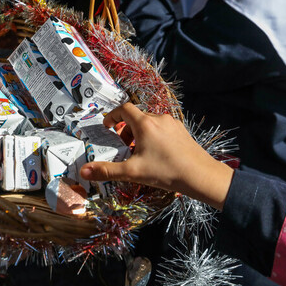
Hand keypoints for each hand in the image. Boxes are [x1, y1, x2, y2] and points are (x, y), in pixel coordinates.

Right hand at [80, 103, 233, 209]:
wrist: (201, 176)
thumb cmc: (166, 172)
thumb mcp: (133, 172)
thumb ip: (107, 170)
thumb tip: (84, 171)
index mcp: (145, 124)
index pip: (124, 109)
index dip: (113, 116)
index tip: (107, 127)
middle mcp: (159, 119)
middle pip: (136, 117)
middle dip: (126, 129)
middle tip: (122, 146)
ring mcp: (172, 124)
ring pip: (150, 123)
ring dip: (139, 134)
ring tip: (138, 152)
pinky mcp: (182, 132)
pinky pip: (162, 129)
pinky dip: (153, 136)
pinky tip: (156, 155)